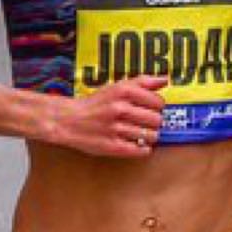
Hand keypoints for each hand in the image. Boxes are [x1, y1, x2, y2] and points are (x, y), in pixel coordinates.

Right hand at [48, 75, 166, 157]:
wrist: (67, 120)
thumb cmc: (96, 104)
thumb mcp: (116, 87)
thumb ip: (142, 82)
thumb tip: (164, 80)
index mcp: (123, 92)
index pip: (159, 102)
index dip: (157, 107)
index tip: (151, 108)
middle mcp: (119, 109)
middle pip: (157, 120)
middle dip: (154, 122)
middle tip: (145, 122)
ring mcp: (115, 128)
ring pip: (151, 136)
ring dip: (148, 136)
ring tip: (139, 133)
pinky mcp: (111, 146)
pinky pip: (141, 150)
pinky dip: (143, 149)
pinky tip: (137, 144)